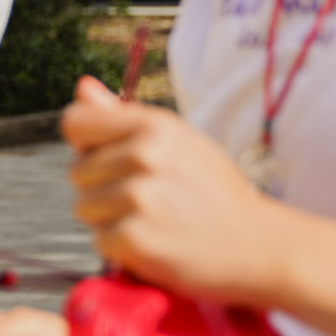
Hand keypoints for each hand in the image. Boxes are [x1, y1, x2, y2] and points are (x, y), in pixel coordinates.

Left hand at [63, 76, 288, 303]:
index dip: (84, 142)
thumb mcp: (178, 141)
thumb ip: (123, 115)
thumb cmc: (213, 191)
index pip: (75, 121)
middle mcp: (144, 156)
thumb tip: (82, 87)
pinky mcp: (135, 239)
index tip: (104, 156)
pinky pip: (100, 241)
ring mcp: (139, 198)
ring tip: (151, 219)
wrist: (259, 245)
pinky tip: (154, 242)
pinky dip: (120, 248)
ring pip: (84, 207)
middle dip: (101, 186)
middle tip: (147, 197)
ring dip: (109, 219)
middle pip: (77, 171)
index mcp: (153, 125)